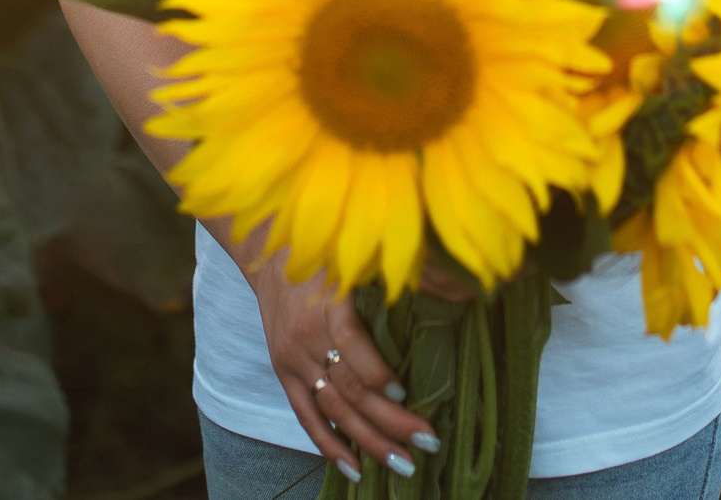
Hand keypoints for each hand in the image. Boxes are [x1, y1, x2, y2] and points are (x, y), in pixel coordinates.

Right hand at [251, 264, 440, 478]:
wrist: (269, 254)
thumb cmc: (326, 252)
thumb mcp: (356, 258)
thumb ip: (391, 279)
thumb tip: (451, 291)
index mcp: (329, 304)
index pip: (351, 345)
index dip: (377, 374)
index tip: (406, 394)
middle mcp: (308, 337)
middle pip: (349, 388)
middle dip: (389, 420)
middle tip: (427, 444)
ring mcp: (293, 360)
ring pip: (332, 409)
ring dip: (367, 441)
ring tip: (402, 464)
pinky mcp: (284, 373)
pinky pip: (305, 416)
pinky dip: (328, 445)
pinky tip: (353, 469)